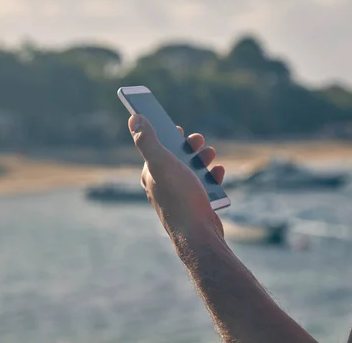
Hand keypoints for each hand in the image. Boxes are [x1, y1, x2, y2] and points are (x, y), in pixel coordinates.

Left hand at [128, 114, 225, 238]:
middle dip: (188, 146)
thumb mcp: (162, 163)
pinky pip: (204, 187)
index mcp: (151, 175)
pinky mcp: (195, 206)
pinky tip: (218, 172)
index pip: (154, 149)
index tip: (177, 127)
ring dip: (202, 159)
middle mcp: (162, 186)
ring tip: (211, 153)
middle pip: (175, 159)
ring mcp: (179, 197)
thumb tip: (133, 117)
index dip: (164, 136)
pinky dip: (212, 177)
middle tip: (199, 140)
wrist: (198, 235)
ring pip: (191, 171)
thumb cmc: (179, 198)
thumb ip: (147, 140)